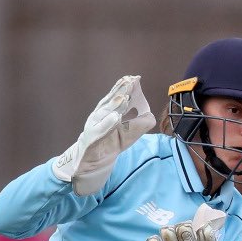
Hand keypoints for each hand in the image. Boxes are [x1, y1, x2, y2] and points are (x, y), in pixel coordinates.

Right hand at [52, 76, 155, 195]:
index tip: (133, 78)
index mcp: (107, 112)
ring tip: (125, 97)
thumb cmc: (111, 143)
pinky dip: (107, 124)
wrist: (93, 162)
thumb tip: (149, 114)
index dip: (123, 88)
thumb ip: (139, 123)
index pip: (116, 98)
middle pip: (110, 102)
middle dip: (120, 91)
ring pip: (104, 114)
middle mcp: (99, 116)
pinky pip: (100, 131)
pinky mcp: (92, 140)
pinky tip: (115, 117)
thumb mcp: (128, 133)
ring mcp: (94, 127)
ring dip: (115, 105)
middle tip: (130, 81)